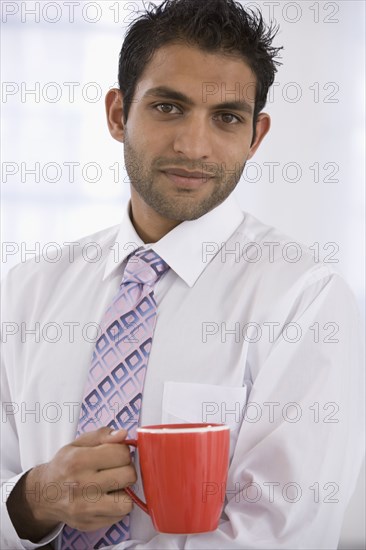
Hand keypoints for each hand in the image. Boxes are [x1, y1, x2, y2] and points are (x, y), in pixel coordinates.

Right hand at [7, 427, 135, 540]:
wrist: (44, 495)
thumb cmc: (64, 466)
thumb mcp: (78, 443)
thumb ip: (102, 435)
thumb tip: (123, 435)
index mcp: (79, 460)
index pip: (122, 453)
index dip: (123, 451)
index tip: (115, 453)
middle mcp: (82, 485)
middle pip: (128, 476)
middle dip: (126, 469)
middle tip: (116, 469)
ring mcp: (86, 508)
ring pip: (127, 502)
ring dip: (124, 492)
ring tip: (114, 486)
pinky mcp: (89, 524)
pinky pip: (119, 516)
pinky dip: (117, 506)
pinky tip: (106, 498)